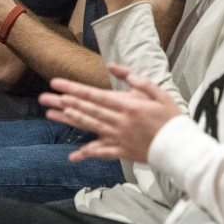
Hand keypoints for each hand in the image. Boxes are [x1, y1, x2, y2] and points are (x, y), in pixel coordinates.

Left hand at [40, 63, 182, 162]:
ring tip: (50, 114)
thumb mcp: (157, 91)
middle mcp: (118, 121)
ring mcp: (118, 137)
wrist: (179, 146)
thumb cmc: (170, 116)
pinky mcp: (121, 151)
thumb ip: (135, 79)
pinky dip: (86, 154)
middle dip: (63, 102)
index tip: (56, 83)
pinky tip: (72, 156)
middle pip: (86, 110)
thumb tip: (114, 67)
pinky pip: (101, 153)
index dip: (73, 89)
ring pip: (88, 127)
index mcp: (126, 105)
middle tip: (44, 97)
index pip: (93, 94)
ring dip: (68, 121)